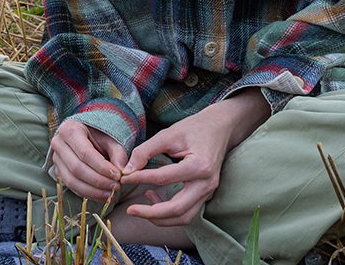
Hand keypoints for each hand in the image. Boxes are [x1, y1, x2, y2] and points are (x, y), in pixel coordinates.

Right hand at [49, 119, 126, 202]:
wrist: (86, 135)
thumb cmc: (99, 135)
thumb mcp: (110, 139)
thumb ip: (118, 154)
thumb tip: (122, 172)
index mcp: (70, 130)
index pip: (85, 153)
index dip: (102, 167)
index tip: (117, 176)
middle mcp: (58, 144)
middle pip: (77, 168)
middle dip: (98, 181)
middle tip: (116, 187)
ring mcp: (56, 159)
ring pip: (72, 181)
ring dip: (93, 191)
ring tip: (111, 194)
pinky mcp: (58, 172)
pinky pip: (72, 187)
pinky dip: (88, 194)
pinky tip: (102, 196)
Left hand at [118, 89, 269, 226]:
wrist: (220, 128)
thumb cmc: (194, 128)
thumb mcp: (169, 134)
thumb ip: (146, 151)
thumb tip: (127, 170)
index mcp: (199, 166)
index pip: (163, 179)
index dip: (140, 179)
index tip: (124, 177)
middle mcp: (206, 184)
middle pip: (177, 210)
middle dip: (150, 214)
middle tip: (130, 210)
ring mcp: (208, 192)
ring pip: (183, 217)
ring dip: (159, 218)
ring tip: (139, 208)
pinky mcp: (205, 195)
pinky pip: (186, 212)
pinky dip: (168, 212)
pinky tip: (153, 197)